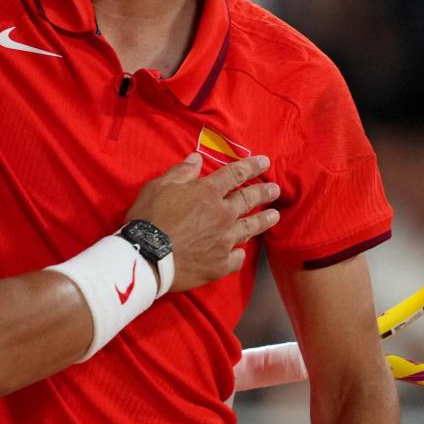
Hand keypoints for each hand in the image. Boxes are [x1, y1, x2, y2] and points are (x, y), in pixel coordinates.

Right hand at [126, 154, 279, 292]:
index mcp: (208, 193)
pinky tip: (240, 252)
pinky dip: (239, 254)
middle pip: (249, 200)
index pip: (235, 174)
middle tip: (276, 190)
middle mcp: (223, 214)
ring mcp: (224, 240)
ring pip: (250, 228)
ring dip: (263, 220)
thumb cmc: (149, 217)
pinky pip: (236, 258)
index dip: (251, 166)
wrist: (147, 256)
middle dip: (265, 193)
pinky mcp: (220, 264)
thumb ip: (181, 172)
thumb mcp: (159, 186)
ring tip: (274, 216)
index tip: (265, 162)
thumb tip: (197, 159)